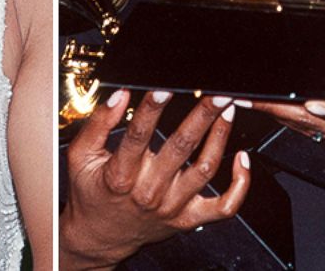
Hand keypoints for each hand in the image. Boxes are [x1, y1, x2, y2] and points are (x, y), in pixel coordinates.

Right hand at [60, 89, 250, 268]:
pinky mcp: (188, 219)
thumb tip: (120, 95)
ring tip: (227, 112)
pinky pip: (223, 206)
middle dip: (202, 116)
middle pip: (181, 148)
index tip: (164, 87)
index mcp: (121, 175)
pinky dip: (239, 185)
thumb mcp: (81, 157)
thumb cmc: (92, 194)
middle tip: (216, 95)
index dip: (152, 109)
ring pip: (205, 170)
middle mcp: (149, 192)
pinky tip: (242, 159)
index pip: (139, 136)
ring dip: (220, 138)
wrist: (99, 237)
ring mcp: (172, 207)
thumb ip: (98, 124)